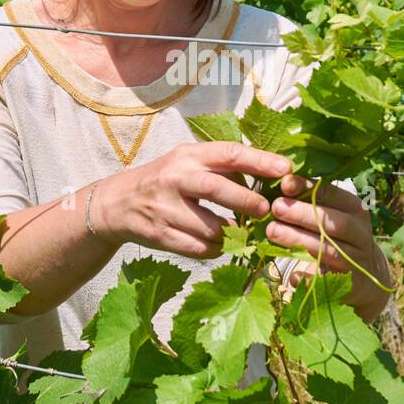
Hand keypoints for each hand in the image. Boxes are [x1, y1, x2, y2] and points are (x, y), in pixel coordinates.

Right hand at [93, 141, 291, 258]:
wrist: (117, 203)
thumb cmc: (165, 181)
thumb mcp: (187, 162)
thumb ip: (220, 167)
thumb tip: (268, 174)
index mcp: (188, 156)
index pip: (228, 153)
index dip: (260, 161)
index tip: (286, 169)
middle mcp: (175, 178)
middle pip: (217, 189)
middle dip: (247, 201)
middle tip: (266, 210)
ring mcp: (165, 208)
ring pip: (210, 227)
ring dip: (233, 233)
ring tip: (242, 232)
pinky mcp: (160, 235)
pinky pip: (198, 248)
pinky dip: (216, 249)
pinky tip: (220, 245)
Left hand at [266, 174, 391, 318]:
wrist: (366, 275)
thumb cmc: (338, 237)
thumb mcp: (331, 215)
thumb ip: (311, 201)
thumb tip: (281, 183)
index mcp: (356, 210)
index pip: (333, 194)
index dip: (308, 188)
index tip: (284, 184)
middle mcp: (361, 233)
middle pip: (333, 222)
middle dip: (302, 214)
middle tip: (276, 207)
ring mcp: (358, 260)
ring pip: (329, 249)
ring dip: (299, 240)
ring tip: (272, 231)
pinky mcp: (352, 284)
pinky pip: (328, 280)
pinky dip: (309, 277)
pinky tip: (292, 274)